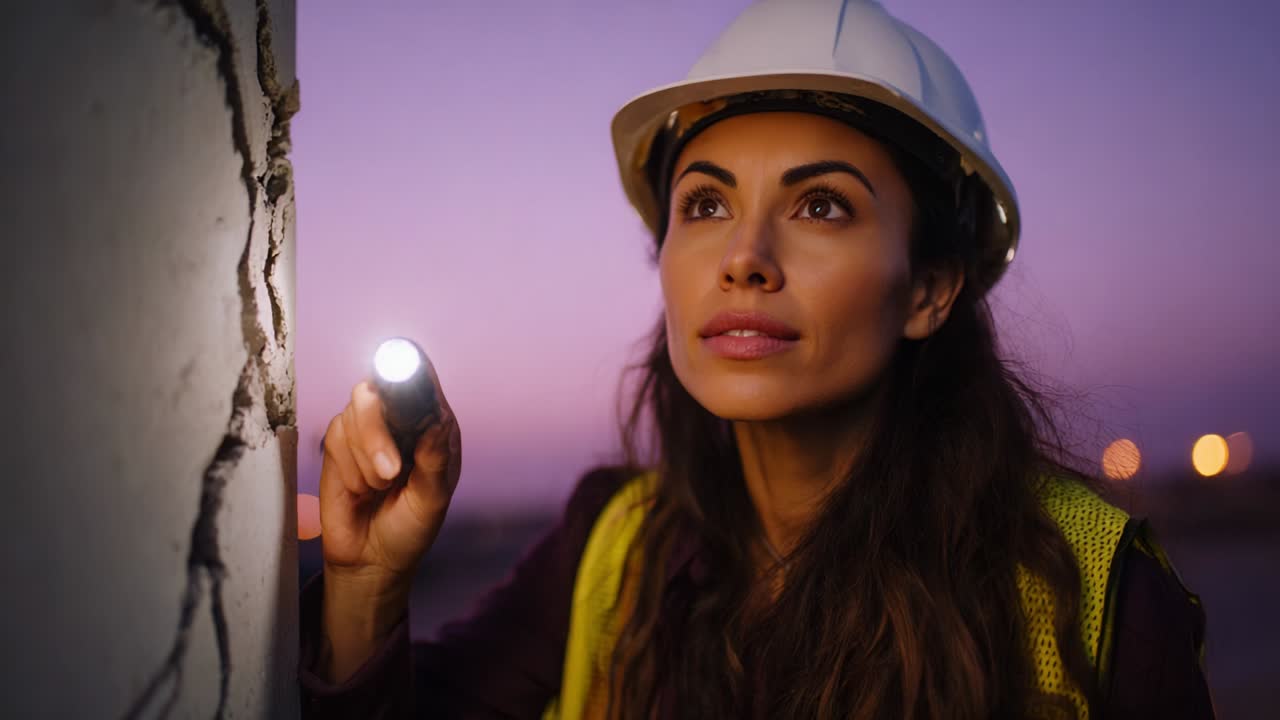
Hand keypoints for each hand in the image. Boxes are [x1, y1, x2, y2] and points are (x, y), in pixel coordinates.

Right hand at [319, 363, 460, 594]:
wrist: (373, 560)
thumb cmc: (411, 527)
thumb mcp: (433, 499)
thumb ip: (435, 460)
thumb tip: (438, 423)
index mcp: (431, 422)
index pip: (420, 377)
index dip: (408, 370)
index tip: (399, 375)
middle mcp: (398, 418)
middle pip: (378, 387)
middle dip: (378, 432)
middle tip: (392, 473)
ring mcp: (366, 429)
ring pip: (355, 414)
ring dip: (366, 460)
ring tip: (380, 487)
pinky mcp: (338, 445)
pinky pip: (337, 438)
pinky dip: (350, 470)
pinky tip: (361, 489)